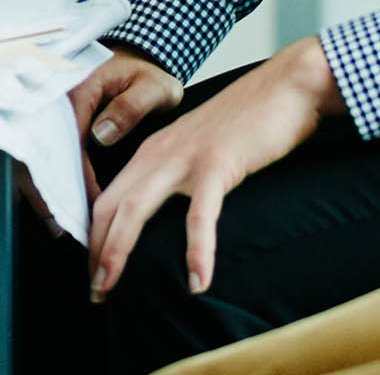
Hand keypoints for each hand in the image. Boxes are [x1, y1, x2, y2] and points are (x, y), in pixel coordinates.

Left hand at [86, 38, 343, 298]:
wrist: (287, 85)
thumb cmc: (247, 121)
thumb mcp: (199, 146)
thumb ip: (179, 172)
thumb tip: (168, 212)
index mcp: (153, 150)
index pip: (106, 198)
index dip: (92, 237)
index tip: (93, 272)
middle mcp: (159, 152)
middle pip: (110, 207)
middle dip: (95, 252)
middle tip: (94, 294)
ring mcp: (186, 157)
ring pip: (136, 209)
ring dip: (117, 252)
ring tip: (111, 289)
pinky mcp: (218, 163)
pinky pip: (200, 216)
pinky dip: (197, 252)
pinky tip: (199, 283)